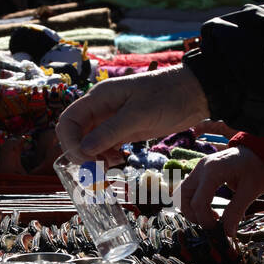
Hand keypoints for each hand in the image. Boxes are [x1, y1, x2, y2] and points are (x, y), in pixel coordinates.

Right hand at [56, 65, 210, 163]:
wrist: (195, 94)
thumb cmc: (168, 96)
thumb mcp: (138, 115)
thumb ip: (110, 132)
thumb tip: (84, 151)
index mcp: (99, 98)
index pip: (68, 121)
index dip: (70, 143)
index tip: (85, 160)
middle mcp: (101, 108)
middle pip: (76, 134)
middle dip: (81, 153)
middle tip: (98, 169)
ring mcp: (112, 120)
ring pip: (89, 142)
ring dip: (94, 157)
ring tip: (110, 165)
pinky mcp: (124, 130)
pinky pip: (104, 145)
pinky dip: (106, 156)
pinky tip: (118, 160)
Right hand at [176, 146, 263, 236]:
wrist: (262, 151)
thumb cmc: (258, 168)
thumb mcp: (251, 191)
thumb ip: (236, 212)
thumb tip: (227, 233)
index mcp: (213, 171)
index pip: (198, 202)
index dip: (205, 220)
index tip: (218, 231)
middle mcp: (201, 168)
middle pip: (183, 197)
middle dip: (193, 215)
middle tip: (211, 224)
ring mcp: (199, 167)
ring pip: (182, 192)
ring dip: (190, 209)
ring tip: (209, 217)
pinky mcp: (201, 170)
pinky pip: (189, 188)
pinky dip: (193, 201)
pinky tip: (209, 208)